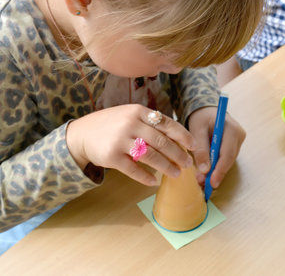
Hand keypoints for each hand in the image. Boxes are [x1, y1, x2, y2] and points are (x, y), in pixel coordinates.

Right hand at [66, 104, 195, 185]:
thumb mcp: (129, 115)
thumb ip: (149, 122)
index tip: (193, 146)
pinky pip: (134, 170)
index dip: (182, 135)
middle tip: (187, 164)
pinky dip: (146, 177)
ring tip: (176, 174)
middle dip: (177, 154)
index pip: (166, 123)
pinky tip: (154, 181)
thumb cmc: (111, 124)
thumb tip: (176, 138)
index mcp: (138, 111)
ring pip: (150, 156)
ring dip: (166, 167)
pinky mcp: (111, 157)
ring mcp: (120, 140)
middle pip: (161, 141)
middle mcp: (130, 123)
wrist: (82, 134)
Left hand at [188, 106, 245, 188]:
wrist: (206, 111)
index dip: (220, 169)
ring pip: (227, 161)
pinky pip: (226, 159)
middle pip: (229, 159)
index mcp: (231, 128)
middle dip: (216, 172)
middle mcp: (239, 135)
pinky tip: (206, 172)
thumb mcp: (197, 130)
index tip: (212, 182)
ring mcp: (238, 141)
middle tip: (202, 183)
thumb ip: (201, 149)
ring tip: (201, 179)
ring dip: (215, 171)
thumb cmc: (201, 118)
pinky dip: (216, 166)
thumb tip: (204, 170)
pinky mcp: (234, 146)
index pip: (228, 152)